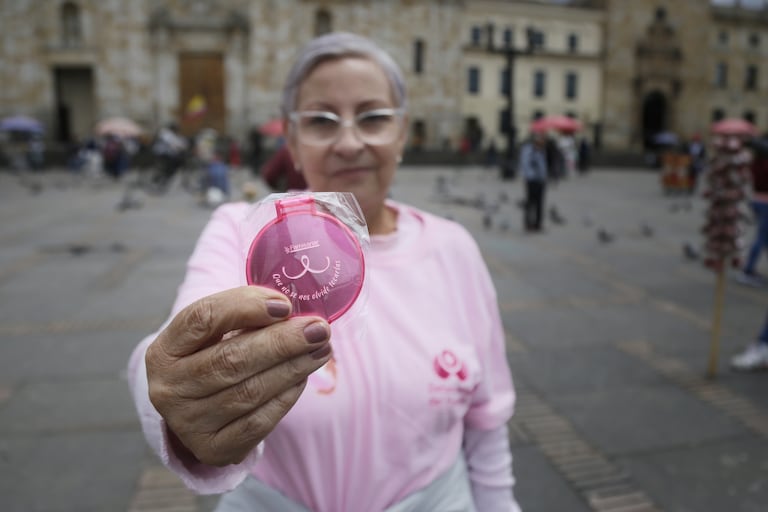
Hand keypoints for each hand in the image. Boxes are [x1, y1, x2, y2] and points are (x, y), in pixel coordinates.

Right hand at [145, 286, 331, 466]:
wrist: (196, 405)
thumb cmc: (213, 355)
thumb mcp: (216, 331)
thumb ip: (246, 316)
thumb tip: (292, 311)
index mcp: (164, 349)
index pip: (202, 319)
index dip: (245, 307)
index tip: (285, 304)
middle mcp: (168, 388)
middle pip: (230, 360)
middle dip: (282, 342)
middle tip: (319, 329)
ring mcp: (187, 423)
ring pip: (249, 392)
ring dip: (293, 368)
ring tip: (322, 349)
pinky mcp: (212, 449)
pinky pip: (258, 422)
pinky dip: (286, 397)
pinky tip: (302, 378)